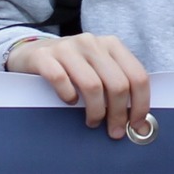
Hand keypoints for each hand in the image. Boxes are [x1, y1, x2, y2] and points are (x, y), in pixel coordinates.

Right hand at [7, 33, 150, 138]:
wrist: (31, 53)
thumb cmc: (72, 68)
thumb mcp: (98, 69)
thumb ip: (117, 87)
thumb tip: (139, 125)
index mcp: (111, 44)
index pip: (137, 75)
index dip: (141, 104)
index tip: (137, 125)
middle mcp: (91, 42)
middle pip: (117, 84)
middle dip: (119, 114)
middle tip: (114, 131)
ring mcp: (67, 48)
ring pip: (92, 86)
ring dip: (96, 111)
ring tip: (92, 122)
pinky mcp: (44, 57)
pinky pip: (61, 80)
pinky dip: (69, 97)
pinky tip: (70, 102)